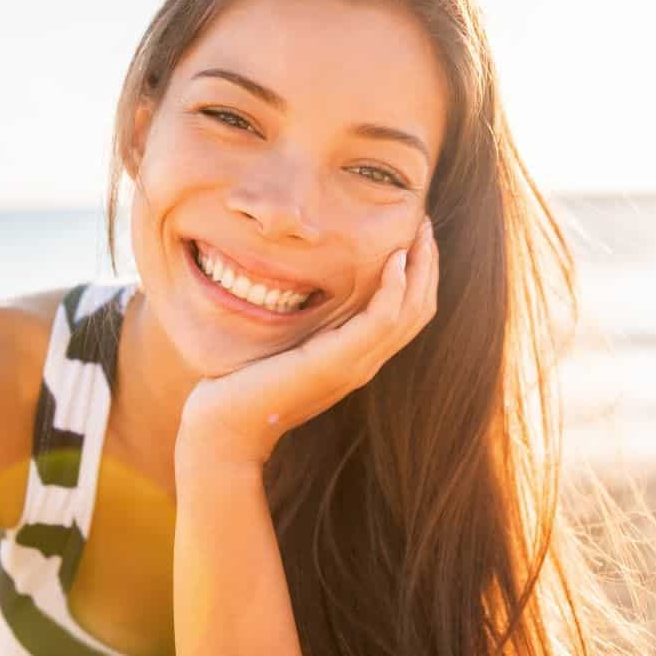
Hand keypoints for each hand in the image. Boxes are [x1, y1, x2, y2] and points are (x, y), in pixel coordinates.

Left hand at [175, 216, 438, 468]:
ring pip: (411, 312)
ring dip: (421, 267)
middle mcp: (365, 363)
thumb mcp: (284, 347)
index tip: (414, 237)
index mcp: (357, 359)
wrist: (227, 430)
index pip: (408, 314)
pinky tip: (394, 259)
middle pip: (419, 310)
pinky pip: (382, 319)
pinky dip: (395, 286)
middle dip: (428, 264)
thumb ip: (305, 326)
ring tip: (419, 232)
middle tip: (424, 224)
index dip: (419, 275)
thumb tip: (304, 288)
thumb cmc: (244, 388)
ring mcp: (356, 365)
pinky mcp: (338, 362)